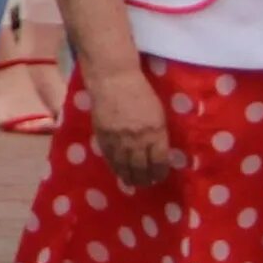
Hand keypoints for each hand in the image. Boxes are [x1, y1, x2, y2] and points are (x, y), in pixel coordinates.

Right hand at [86, 66, 179, 188]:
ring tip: (132, 182)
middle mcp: (138, 138)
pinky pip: (109, 156)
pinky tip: (118, 171)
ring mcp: (119, 137)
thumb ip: (157, 133)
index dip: (159, 173)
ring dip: (129, 176)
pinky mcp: (103, 134)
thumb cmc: (140, 91)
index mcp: (156, 131)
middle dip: (144, 178)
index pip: (159, 161)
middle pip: (142, 166)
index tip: (159, 177)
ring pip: (124, 164)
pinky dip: (114, 166)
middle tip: (146, 184)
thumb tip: (157, 152)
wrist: (113, 78)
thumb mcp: (157, 112)